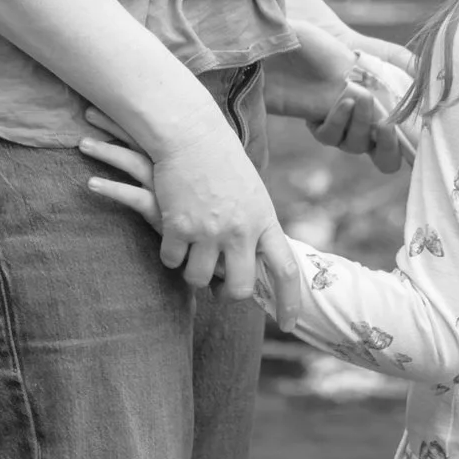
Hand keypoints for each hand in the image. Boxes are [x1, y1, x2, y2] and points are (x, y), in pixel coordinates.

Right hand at [81, 106, 278, 298]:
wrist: (190, 133)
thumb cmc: (222, 160)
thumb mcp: (252, 193)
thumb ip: (256, 226)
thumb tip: (255, 259)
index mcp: (264, 221)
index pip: (286, 270)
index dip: (289, 302)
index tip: (289, 324)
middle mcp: (240, 231)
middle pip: (239, 289)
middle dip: (228, 295)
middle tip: (220, 288)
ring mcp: (208, 230)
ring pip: (199, 279)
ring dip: (193, 272)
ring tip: (192, 251)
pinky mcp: (177, 226)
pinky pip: (171, 261)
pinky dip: (169, 254)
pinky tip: (172, 236)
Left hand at [263, 25, 412, 168]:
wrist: (316, 40)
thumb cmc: (352, 48)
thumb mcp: (387, 54)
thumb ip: (409, 67)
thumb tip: (433, 83)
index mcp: (388, 117)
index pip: (405, 148)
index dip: (413, 155)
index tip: (418, 144)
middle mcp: (367, 130)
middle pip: (386, 160)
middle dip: (389, 146)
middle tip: (386, 125)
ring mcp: (343, 130)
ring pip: (357, 147)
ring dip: (362, 124)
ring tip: (360, 96)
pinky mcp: (318, 125)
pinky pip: (330, 137)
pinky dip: (339, 120)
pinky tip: (343, 99)